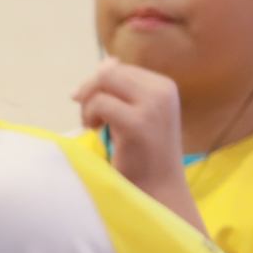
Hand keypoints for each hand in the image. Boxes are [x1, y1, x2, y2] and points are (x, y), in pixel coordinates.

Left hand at [73, 57, 199, 220]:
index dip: (97, 86)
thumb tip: (106, 61)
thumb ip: (121, 90)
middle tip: (88, 118)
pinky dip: (90, 115)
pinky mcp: (139, 123)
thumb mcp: (134, 115)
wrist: (158, 190)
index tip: (91, 109)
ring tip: (93, 126)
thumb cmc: (142, 157)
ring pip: (103, 84)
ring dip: (88, 105)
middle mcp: (162, 90)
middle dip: (89, 92)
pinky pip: (100, 103)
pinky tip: (95, 131)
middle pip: (109, 73)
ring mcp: (153, 105)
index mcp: (164, 86)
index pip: (119, 69)